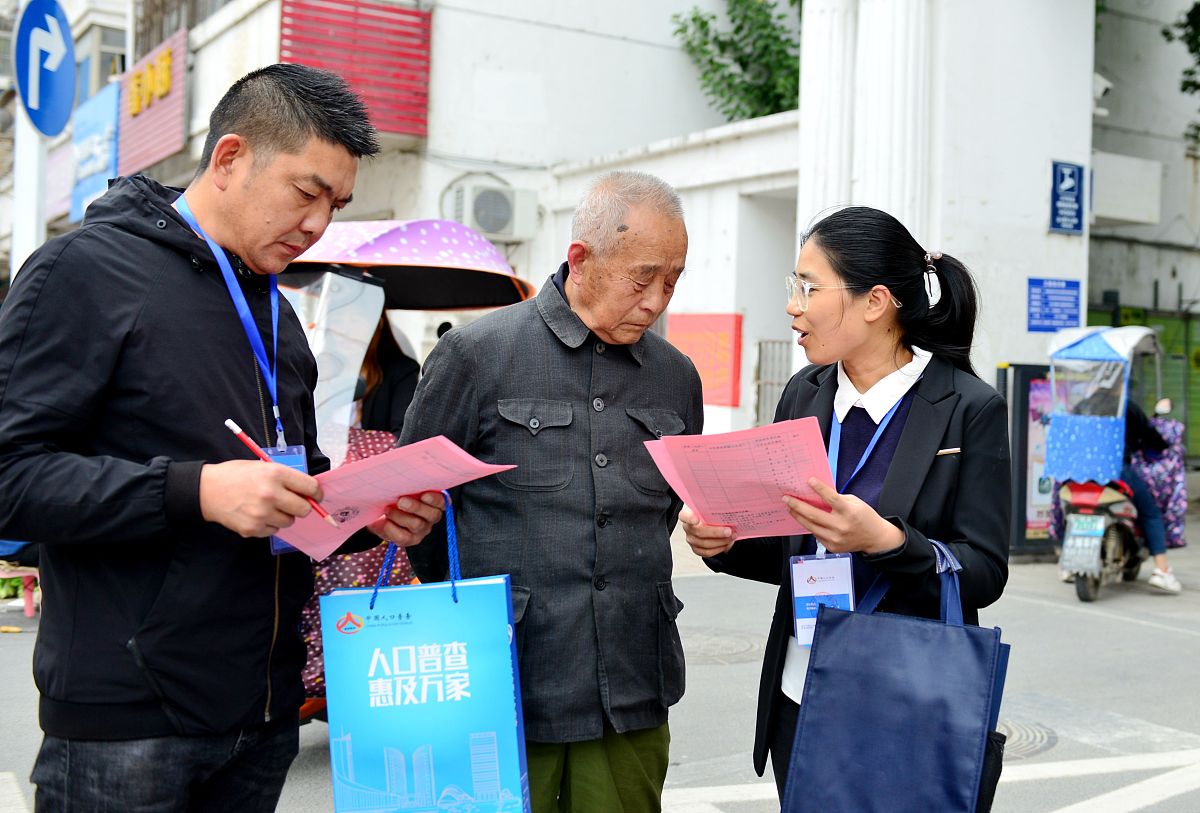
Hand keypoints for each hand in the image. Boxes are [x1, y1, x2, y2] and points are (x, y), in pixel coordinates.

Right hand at [199, 460, 322, 537]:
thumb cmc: (236, 475)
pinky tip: (256, 514)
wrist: (206, 490)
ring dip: (284, 516)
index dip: (316, 493)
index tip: (316, 496)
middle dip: (301, 506)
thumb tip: (309, 492)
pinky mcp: (253, 529)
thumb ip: (286, 478)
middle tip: (291, 502)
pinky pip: (274, 530)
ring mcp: (262, 514)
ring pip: (290, 521)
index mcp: (275, 474)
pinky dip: (269, 524)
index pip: (311, 487)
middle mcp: (271, 494)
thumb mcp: (262, 467)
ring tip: (268, 507)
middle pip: (304, 509)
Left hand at [367, 491, 444, 547]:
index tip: (424, 495)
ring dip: (399, 515)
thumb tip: (402, 471)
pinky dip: (392, 528)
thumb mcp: (403, 488)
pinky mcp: (410, 540)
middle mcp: (431, 517)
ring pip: (416, 524)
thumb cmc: (395, 497)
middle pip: (432, 515)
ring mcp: (422, 531)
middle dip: (416, 507)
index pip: (442, 502)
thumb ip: (408, 484)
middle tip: (400, 501)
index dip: (435, 499)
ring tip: (388, 510)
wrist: (381, 514)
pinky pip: (403, 536)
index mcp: (434, 503)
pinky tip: (386, 521)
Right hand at [680, 504, 735, 557]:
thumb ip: (715, 506)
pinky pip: (707, 552)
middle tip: (728, 530)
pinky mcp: (696, 548)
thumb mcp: (712, 506)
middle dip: (716, 532)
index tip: (696, 519)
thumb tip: (726, 506)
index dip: (689, 518)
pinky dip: (718, 548)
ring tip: (731, 536)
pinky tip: (726, 543)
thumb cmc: (711, 512)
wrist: (713, 522)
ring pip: (704, 543)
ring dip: (720, 541)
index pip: (684, 516)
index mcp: (688, 513)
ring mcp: (691, 539)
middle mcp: (688, 527)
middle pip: (698, 531)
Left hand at [782, 479, 903, 554]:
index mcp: (848, 512)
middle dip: (797, 505)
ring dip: (798, 516)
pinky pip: (816, 534)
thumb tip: (816, 494)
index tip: (809, 481)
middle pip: (814, 515)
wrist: (875, 538)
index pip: (831, 498)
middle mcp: (841, 526)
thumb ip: (836, 499)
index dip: (819, 489)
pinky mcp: (832, 547)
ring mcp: (836, 538)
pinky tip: (803, 518)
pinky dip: (809, 525)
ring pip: (811, 526)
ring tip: (790, 508)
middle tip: (786, 498)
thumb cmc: (864, 517)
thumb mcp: (854, 502)